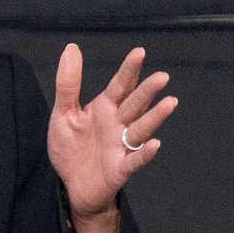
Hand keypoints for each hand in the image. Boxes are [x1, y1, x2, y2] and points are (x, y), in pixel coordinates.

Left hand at [47, 44, 175, 232]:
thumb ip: (68, 83)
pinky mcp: (120, 169)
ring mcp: (121, 146)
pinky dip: (145, 153)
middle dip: (147, 91)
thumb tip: (72, 47)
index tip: (139, 52)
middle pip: (134, 104)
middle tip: (162, 76)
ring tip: (170, 102)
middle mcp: (117, 125)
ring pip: (141, 128)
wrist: (70, 185)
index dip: (129, 70)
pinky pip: (134, 160)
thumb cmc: (70, 147)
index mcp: (104, 109)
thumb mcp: (63, 113)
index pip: (119, 85)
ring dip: (155, 117)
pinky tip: (155, 144)